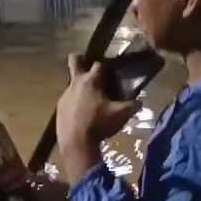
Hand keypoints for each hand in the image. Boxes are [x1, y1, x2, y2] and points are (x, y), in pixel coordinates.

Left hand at [56, 54, 139, 184]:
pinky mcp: (59, 107)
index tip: (111, 67)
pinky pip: (68, 99)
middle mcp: (75, 83)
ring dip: (80, 86)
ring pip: (72, 83)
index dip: (106, 64)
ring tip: (91, 99)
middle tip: (88, 64)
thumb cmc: (100, 124)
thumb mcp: (121, 115)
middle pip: (74, 60)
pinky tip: (82, 112)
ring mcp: (65, 95)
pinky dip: (75, 101)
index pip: (99, 64)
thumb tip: (140, 102)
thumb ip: (132, 106)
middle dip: (80, 58)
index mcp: (91, 81)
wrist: (76, 142)